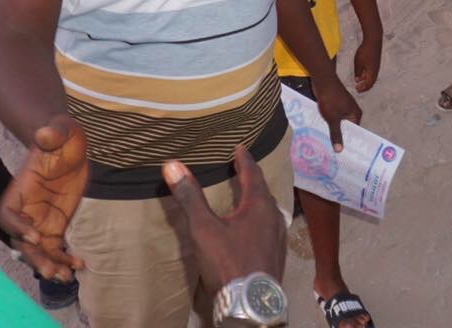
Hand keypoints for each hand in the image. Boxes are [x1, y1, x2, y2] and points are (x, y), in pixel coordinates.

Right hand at [0, 115, 88, 281]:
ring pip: (38, 251)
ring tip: (65, 277)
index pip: (6, 214)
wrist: (69, 145)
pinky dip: (65, 260)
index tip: (36, 235)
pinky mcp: (55, 226)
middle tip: (50, 270)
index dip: (16, 227)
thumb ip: (53, 133)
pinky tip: (80, 265)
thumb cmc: (61, 135)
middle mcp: (25, 210)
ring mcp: (39, 220)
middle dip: (34, 257)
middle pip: (20, 240)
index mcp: (19, 189)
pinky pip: (55, 249)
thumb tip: (45, 133)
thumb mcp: (61, 130)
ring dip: (49, 265)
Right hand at [162, 147, 286, 286]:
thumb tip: (172, 164)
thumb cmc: (228, 262)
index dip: (244, 159)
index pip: (252, 173)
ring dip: (257, 199)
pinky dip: (260, 217)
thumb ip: (190, 196)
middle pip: (263, 190)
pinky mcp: (277, 254)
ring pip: (268, 209)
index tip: (240, 147)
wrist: (251, 303)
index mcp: (259, 205)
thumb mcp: (204, 228)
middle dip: (251, 178)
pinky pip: (269, 226)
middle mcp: (274, 217)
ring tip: (246, 194)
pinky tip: (252, 227)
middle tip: (242, 167)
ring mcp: (279, 237)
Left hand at [312, 74, 361, 151]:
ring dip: (333, 130)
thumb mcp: (333, 120)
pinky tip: (323, 130)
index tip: (343, 154)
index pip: (354, 133)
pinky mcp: (336, 104)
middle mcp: (352, 111)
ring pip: (339, 122)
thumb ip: (336, 135)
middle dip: (340, 137)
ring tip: (327, 143)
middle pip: (347, 128)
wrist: (323, 81)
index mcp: (356, 115)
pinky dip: (329, 122)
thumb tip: (340, 150)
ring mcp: (344, 107)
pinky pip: (334, 116)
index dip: (349, 143)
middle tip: (334, 152)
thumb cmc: (331, 100)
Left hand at [352, 33, 382, 92]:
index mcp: (372, 72)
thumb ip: (358, 72)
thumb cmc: (365, 51)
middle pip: (371, 82)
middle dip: (365, 86)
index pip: (368, 84)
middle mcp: (376, 70)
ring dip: (366, 80)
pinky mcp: (376, 61)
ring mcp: (376, 66)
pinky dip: (367, 74)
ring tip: (359, 81)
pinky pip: (372, 71)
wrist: (373, 40)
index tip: (357, 89)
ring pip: (372, 77)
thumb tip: (357, 79)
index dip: (362, 88)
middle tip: (358, 88)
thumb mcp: (358, 62)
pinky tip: (362, 72)